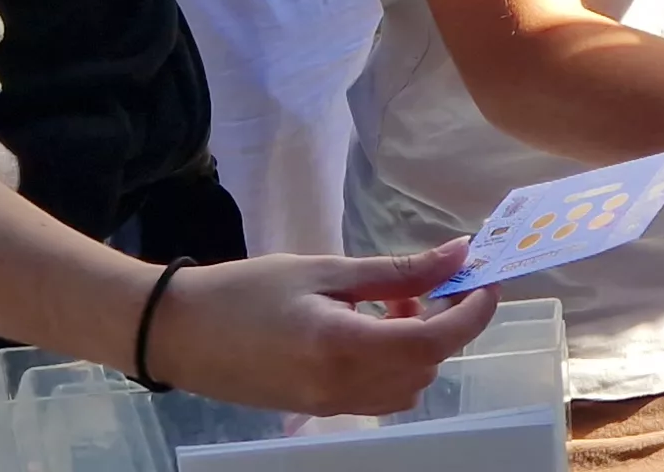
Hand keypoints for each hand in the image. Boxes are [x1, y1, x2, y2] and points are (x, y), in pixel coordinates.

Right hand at [143, 239, 500, 416]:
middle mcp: (342, 387)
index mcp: (343, 347)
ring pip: (407, 386)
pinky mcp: (318, 410)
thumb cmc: (244, 291)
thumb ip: (396, 271)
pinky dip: (392, 363)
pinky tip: (364, 328)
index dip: (471, 314)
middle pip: (426, 366)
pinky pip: (379, 395)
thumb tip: (458, 254)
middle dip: (442, 325)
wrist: (178, 333)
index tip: (485, 282)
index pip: (434, 342)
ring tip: (388, 304)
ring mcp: (330, 405)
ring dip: (417, 347)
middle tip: (423, 284)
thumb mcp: (323, 271)